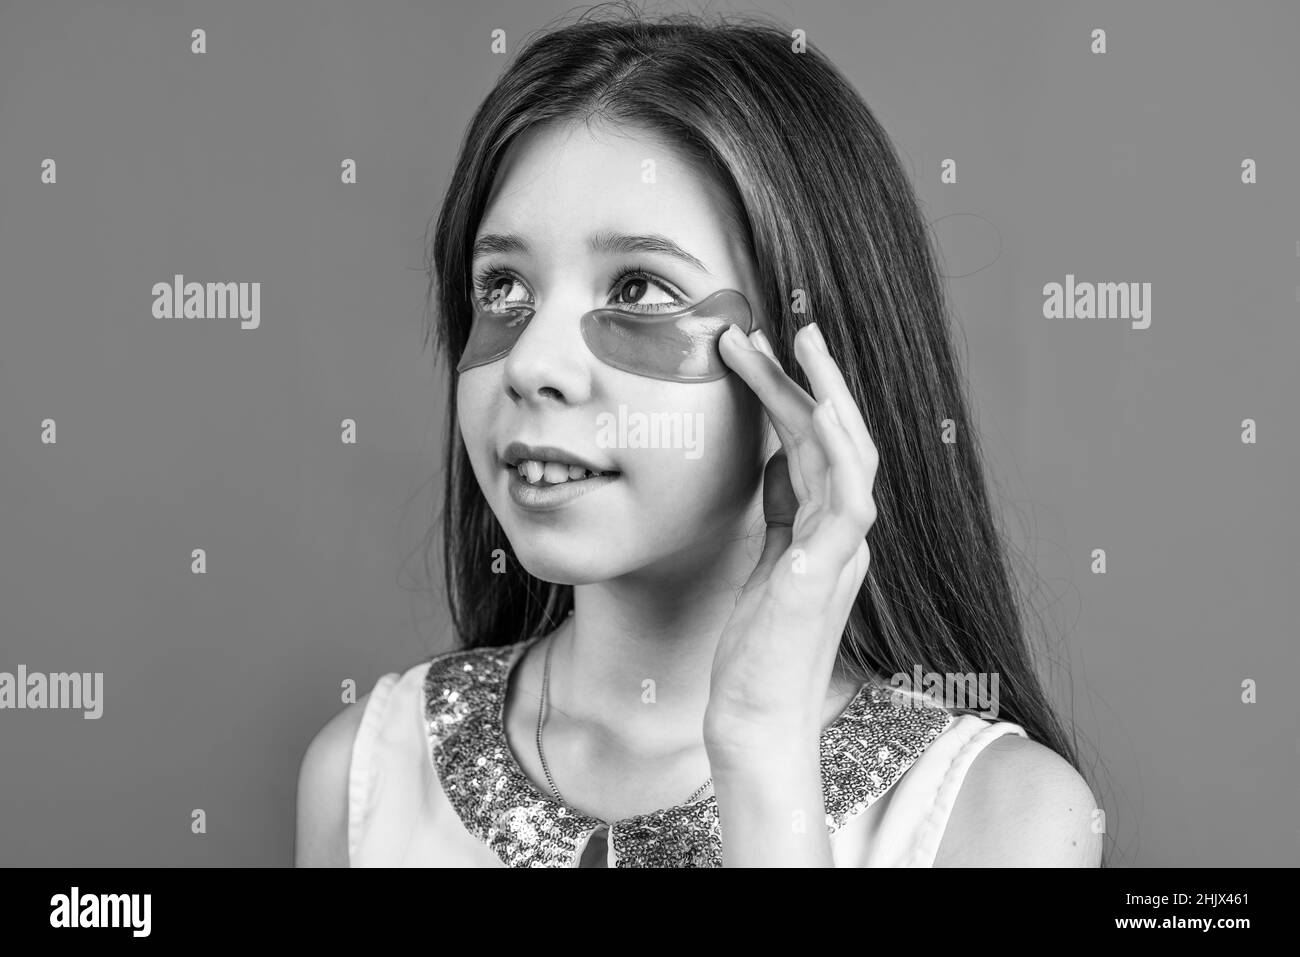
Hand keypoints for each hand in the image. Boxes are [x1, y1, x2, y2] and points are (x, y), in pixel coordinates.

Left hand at [703, 321, 880, 769]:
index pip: (814, 445)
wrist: (756, 715)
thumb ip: (779, 512)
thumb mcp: (766, 561)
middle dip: (810, 378)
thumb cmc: (755, 647)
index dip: (790, 395)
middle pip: (835, 436)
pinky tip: (812, 406)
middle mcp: (845, 531)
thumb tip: (776, 457)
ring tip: (795, 342)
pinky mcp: (830, 568)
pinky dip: (837, 447)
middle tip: (780, 326)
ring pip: (847, 451)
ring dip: (822, 392)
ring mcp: (844, 548)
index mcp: (827, 528)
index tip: (757, 351)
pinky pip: (847, 494)